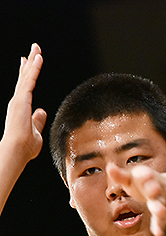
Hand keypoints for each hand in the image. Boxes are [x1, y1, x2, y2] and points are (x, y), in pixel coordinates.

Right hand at [3, 43, 46, 162]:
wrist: (17, 150)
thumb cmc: (25, 146)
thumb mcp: (35, 131)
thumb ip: (38, 120)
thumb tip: (42, 111)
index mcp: (21, 107)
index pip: (24, 86)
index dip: (27, 73)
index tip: (26, 62)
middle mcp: (18, 101)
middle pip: (25, 77)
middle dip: (30, 62)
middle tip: (34, 49)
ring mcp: (19, 99)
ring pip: (27, 76)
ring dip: (33, 61)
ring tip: (37, 48)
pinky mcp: (22, 100)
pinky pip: (29, 80)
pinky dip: (34, 69)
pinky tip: (38, 58)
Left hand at [107, 164, 165, 235]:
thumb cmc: (144, 184)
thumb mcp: (132, 178)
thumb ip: (121, 175)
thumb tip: (109, 166)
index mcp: (146, 177)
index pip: (145, 174)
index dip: (145, 175)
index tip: (146, 174)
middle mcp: (156, 188)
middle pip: (155, 188)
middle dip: (154, 189)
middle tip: (153, 190)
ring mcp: (161, 201)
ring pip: (160, 204)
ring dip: (159, 208)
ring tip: (160, 212)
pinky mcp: (164, 214)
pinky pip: (160, 221)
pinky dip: (159, 227)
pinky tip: (158, 233)